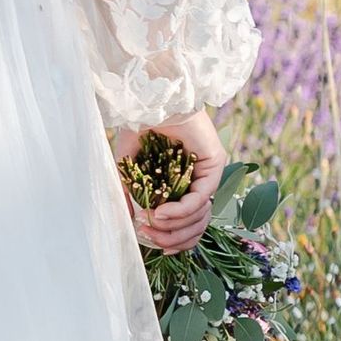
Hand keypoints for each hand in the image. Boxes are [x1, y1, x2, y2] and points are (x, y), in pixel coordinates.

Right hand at [116, 110, 224, 254]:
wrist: (150, 98)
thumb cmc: (140, 125)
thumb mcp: (128, 166)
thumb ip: (128, 192)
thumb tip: (126, 220)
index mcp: (185, 183)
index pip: (189, 222)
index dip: (174, 238)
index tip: (152, 242)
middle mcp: (201, 180)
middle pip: (198, 225)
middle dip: (172, 237)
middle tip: (148, 236)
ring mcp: (211, 172)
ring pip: (201, 216)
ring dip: (174, 225)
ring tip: (150, 222)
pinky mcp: (214, 163)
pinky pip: (201, 198)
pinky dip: (179, 210)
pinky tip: (159, 211)